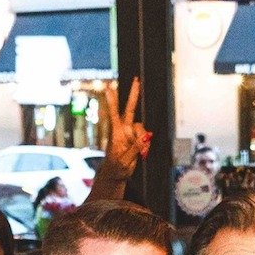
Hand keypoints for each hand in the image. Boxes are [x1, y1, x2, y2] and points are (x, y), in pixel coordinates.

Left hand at [90, 78, 150, 197]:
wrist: (115, 174)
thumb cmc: (116, 169)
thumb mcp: (124, 162)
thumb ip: (135, 149)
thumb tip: (146, 137)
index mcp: (116, 134)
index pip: (114, 114)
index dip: (112, 101)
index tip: (108, 88)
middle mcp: (123, 130)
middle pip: (130, 109)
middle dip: (133, 94)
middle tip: (136, 79)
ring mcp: (129, 134)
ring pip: (142, 128)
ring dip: (144, 140)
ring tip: (143, 154)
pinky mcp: (135, 139)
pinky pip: (145, 137)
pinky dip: (146, 144)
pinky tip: (143, 153)